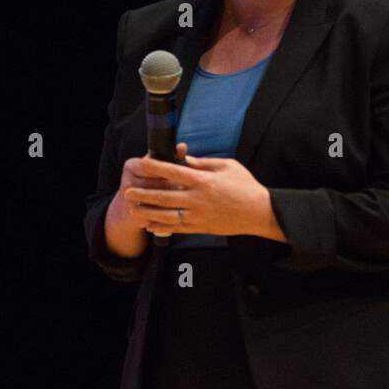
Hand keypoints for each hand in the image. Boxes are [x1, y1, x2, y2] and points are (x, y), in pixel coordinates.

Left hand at [124, 141, 280, 239]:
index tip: (142, 164)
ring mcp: (198, 215)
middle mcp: (198, 199)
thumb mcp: (228, 166)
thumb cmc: (246, 186)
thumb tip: (184, 160)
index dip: (156, 167)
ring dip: (148, 212)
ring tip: (134, 209)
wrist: (260, 212)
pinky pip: (176, 228)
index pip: (174, 172)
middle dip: (144, 194)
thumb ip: (204, 163)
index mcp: (204, 181)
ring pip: (166, 215)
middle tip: (128, 192)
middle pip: (164, 196)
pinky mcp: (201, 227)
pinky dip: (161, 227)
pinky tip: (150, 225)